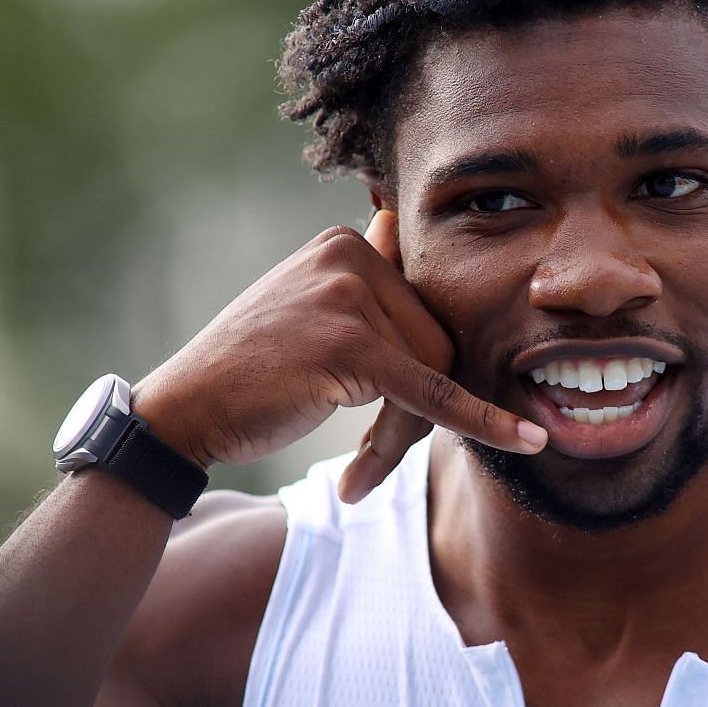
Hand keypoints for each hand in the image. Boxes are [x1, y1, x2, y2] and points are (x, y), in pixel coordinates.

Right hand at [131, 211, 544, 495]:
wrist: (183, 411)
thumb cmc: (249, 374)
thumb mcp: (310, 310)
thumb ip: (365, 286)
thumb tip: (404, 236)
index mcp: (348, 243)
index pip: (427, 310)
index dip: (422, 372)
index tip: (402, 415)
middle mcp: (351, 255)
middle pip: (439, 340)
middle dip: (419, 410)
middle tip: (374, 456)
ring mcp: (349, 296)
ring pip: (435, 372)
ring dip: (406, 435)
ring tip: (361, 469)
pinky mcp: (351, 345)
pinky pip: (432, 392)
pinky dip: (481, 422)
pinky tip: (524, 440)